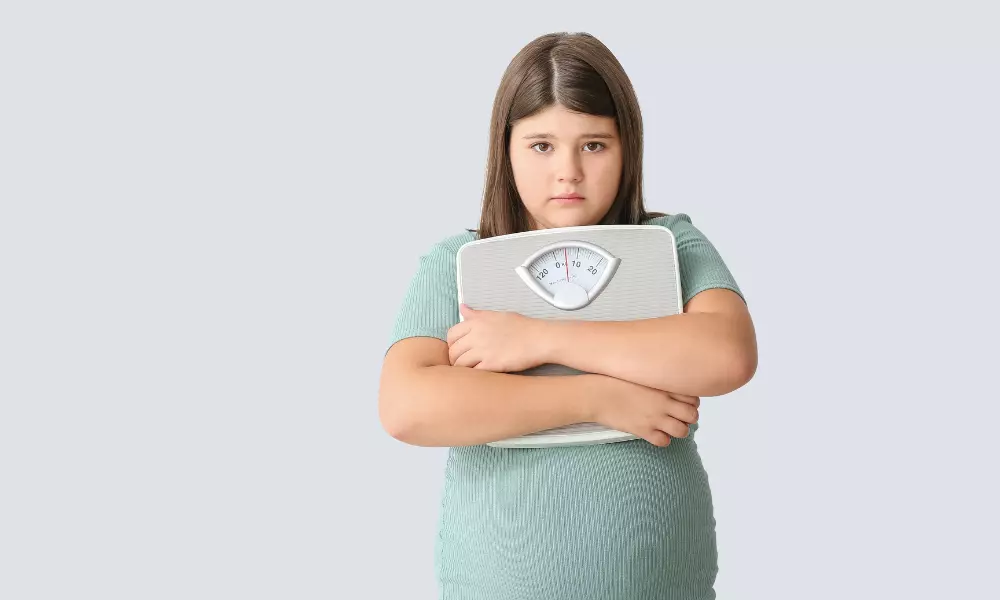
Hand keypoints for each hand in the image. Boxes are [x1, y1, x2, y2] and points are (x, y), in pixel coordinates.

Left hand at [446, 304, 547, 371]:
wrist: (540, 339)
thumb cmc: (522, 326)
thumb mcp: (497, 315)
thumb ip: (477, 314)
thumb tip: (462, 308)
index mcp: (477, 322)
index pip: (451, 334)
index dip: (452, 344)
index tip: (459, 349)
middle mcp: (477, 335)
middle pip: (453, 351)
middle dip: (455, 358)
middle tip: (463, 363)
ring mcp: (483, 350)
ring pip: (459, 364)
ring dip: (462, 369)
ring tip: (470, 371)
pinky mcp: (491, 365)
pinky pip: (472, 373)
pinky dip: (472, 376)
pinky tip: (479, 376)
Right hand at [586, 376, 700, 446]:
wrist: (596, 395)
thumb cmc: (614, 381)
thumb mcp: (639, 374)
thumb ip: (656, 379)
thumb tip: (666, 382)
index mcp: (663, 386)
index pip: (693, 397)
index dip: (691, 402)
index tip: (683, 402)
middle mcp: (663, 403)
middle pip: (692, 415)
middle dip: (689, 417)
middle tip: (678, 416)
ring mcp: (654, 418)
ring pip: (682, 431)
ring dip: (678, 430)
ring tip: (669, 427)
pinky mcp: (643, 431)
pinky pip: (664, 442)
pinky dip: (663, 440)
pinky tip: (655, 433)